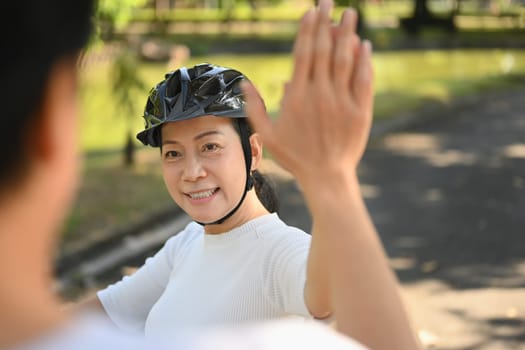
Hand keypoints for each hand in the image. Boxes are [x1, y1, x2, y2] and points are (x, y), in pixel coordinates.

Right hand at [242, 0, 373, 186]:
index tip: (311, 11)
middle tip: (329, 1)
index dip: (307, 29)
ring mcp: (342, 101)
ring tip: (350, 13)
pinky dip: (364, 61)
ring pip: (346, 60)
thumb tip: (245, 83)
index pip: (303, 54)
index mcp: (298, 96)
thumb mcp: (267, 135)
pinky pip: (363, 80)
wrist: (326, 176)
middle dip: (326, 22)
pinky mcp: (360, 111)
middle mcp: (320, 94)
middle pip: (324, 50)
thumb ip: (254, 108)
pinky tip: (364, 45)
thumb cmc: (295, 157)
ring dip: (348, 33)